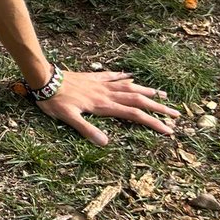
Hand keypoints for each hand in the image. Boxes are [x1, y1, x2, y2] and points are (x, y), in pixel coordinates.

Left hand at [35, 70, 179, 145]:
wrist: (43, 78)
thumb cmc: (54, 100)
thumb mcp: (68, 118)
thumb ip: (87, 130)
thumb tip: (106, 144)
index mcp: (103, 105)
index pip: (134, 115)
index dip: (152, 123)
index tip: (169, 130)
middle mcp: (106, 93)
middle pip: (137, 100)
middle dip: (158, 108)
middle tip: (176, 114)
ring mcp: (100, 84)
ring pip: (129, 87)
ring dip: (146, 91)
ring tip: (162, 94)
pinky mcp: (91, 77)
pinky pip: (112, 76)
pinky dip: (124, 77)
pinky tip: (131, 76)